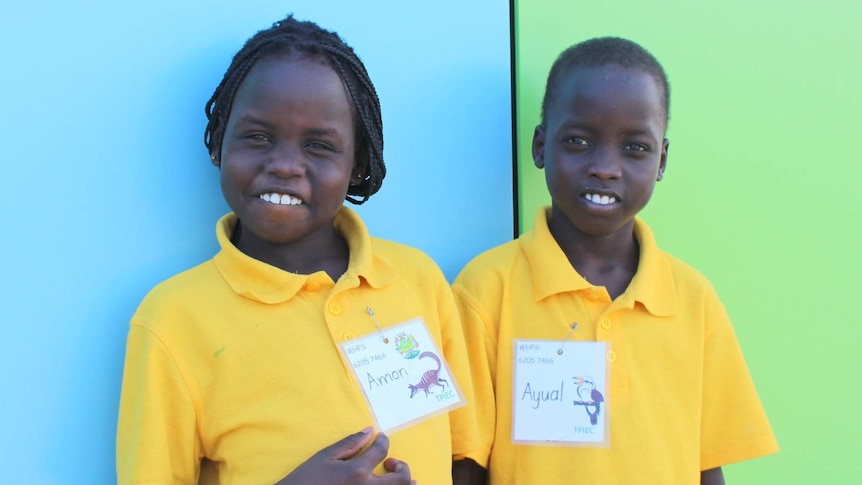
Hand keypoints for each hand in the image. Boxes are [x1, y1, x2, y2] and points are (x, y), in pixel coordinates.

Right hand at [275, 427, 415, 484]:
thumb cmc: (306, 479)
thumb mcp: (325, 457)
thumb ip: (350, 444)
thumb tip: (370, 431)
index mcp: (357, 472)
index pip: (382, 451)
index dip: (384, 441)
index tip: (382, 439)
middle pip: (401, 478)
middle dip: (402, 467)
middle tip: (390, 463)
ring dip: (404, 483)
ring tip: (392, 478)